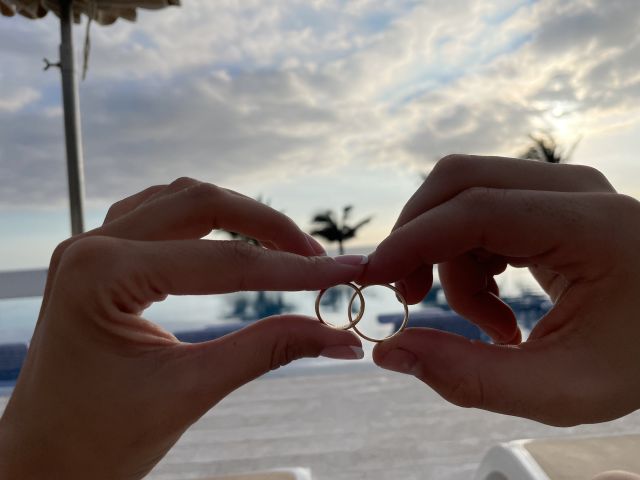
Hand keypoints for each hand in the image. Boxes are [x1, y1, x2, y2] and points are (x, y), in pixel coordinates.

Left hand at [0, 178, 364, 478]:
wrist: (42, 460)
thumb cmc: (98, 440)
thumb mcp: (190, 392)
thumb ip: (268, 352)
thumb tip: (337, 336)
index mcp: (101, 276)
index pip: (222, 263)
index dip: (291, 271)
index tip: (342, 273)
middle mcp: (92, 246)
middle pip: (203, 202)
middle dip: (269, 227)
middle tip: (317, 259)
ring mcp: (92, 245)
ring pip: (183, 199)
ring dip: (240, 217)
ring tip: (285, 249)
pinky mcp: (102, 257)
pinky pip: (161, 214)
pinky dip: (207, 221)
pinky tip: (232, 239)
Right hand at [361, 155, 639, 425]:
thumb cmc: (638, 361)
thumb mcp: (561, 390)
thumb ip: (470, 377)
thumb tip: (390, 352)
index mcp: (592, 226)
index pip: (477, 210)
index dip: (412, 241)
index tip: (370, 279)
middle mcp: (575, 189)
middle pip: (459, 181)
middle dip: (417, 238)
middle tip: (411, 299)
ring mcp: (562, 188)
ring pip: (464, 199)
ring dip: (451, 263)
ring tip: (490, 327)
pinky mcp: (551, 200)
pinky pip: (481, 213)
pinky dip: (469, 258)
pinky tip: (497, 304)